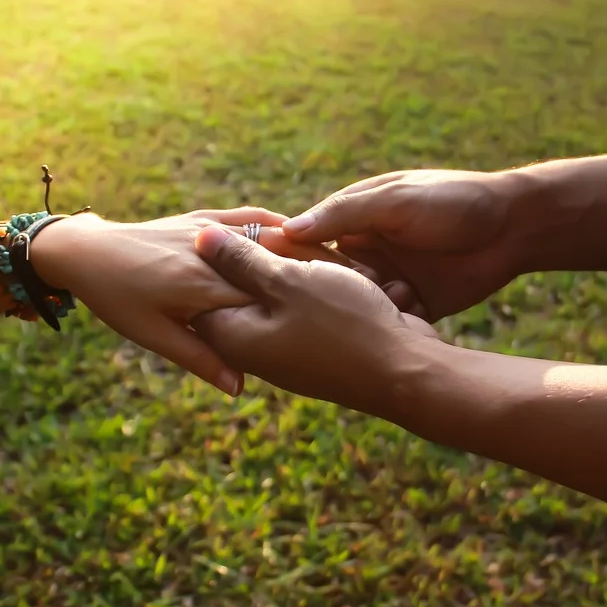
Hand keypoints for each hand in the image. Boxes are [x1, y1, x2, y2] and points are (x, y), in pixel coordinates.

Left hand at [32, 207, 342, 395]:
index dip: (310, 300)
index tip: (350, 306)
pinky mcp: (204, 216)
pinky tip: (299, 227)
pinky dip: (275, 221)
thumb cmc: (116, 300)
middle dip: (317, 273)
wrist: (83, 251)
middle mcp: (213, 258)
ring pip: (268, 237)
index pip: (269, 298)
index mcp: (206, 290)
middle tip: (369, 283)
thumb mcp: (154, 336)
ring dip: (303, 247)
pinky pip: (249, 214)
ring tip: (344, 257)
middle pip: (277, 267)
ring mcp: (210, 231)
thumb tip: (236, 388)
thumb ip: (201, 359)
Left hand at [190, 226, 438, 415]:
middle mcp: (254, 350)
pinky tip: (357, 280)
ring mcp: (286, 353)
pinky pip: (311, 309)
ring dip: (310, 272)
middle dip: (276, 260)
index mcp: (233, 336)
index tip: (259, 236)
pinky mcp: (315, 350)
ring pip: (284, 294)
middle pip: (246, 287)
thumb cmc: (344, 324)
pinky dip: (329, 290)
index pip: (204, 286)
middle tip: (308, 253)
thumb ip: (242, 260)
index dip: (228, 251)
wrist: (406, 370)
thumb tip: (200, 238)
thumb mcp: (289, 281)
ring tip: (342, 269)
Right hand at [281, 169, 526, 321]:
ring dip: (361, 310)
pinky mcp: (415, 307)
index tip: (275, 277)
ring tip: (376, 304)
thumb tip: (288, 230)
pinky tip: (401, 319)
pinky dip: (391, 325)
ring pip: (357, 307)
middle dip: (323, 294)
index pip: (306, 242)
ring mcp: (390, 282)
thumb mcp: (394, 200)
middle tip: (320, 302)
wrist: (515, 227)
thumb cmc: (453, 200)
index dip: (289, 260)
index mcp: (355, 219)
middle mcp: (366, 252)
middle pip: (326, 280)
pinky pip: (390, 324)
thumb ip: (345, 214)